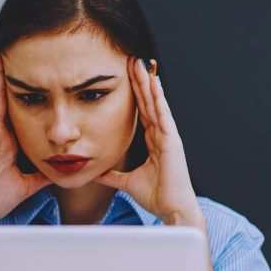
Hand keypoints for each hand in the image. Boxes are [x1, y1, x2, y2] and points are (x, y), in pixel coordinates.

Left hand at [96, 59, 203, 228]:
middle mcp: (162, 136)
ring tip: (140, 64)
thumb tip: (97, 173)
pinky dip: (158, 99)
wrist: (172, 209)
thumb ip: (113, 176)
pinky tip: (154, 84)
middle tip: (132, 60)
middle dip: (140, 82)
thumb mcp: (128, 183)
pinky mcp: (173, 141)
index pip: (142, 113)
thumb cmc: (157, 197)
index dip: (135, 94)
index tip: (127, 77)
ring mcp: (169, 137)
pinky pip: (163, 115)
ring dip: (148, 83)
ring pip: (156, 104)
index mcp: (154, 143)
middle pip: (149, 103)